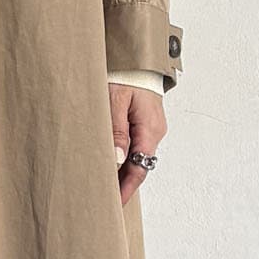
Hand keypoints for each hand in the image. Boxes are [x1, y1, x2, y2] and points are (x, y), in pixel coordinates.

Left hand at [109, 83, 165, 204]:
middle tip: (103, 198)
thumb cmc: (125, 73)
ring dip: (122, 170)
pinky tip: (110, 162)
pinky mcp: (144, 120)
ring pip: (137, 156)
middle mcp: (154, 131)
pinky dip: (124, 156)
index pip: (140, 168)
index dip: (126, 189)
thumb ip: (116, 130)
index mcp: (150, 129)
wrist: (136, 55)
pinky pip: (135, 145)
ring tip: (103, 184)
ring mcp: (151, 126)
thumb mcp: (114, 100)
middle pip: (139, 165)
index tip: (113, 203)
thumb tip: (118, 159)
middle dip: (122, 183)